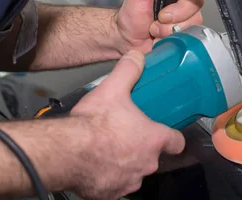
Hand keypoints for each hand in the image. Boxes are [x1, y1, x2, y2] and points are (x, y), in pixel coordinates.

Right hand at [70, 50, 185, 198]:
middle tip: (126, 135)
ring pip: (134, 173)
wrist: (65, 152)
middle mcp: (146, 164)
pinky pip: (114, 187)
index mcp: (153, 139)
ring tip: (108, 150)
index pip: (176, 142)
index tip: (166, 133)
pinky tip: (96, 166)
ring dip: (125, 164)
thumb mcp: (113, 88)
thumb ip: (128, 70)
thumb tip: (136, 56)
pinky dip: (107, 179)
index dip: (172, 137)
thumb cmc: (93, 124)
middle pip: (153, 158)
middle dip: (141, 148)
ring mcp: (129, 182)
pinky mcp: (110, 195)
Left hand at [114, 0, 203, 53]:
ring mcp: (185, 24)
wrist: (124, 38)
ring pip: (191, 29)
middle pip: (195, 14)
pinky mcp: (184, 39)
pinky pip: (187, 42)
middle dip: (172, 22)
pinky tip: (161, 39)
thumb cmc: (131, 14)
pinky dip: (170, 42)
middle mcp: (185, 7)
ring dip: (168, 33)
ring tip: (155, 30)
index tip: (164, 13)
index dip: (181, 7)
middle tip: (157, 21)